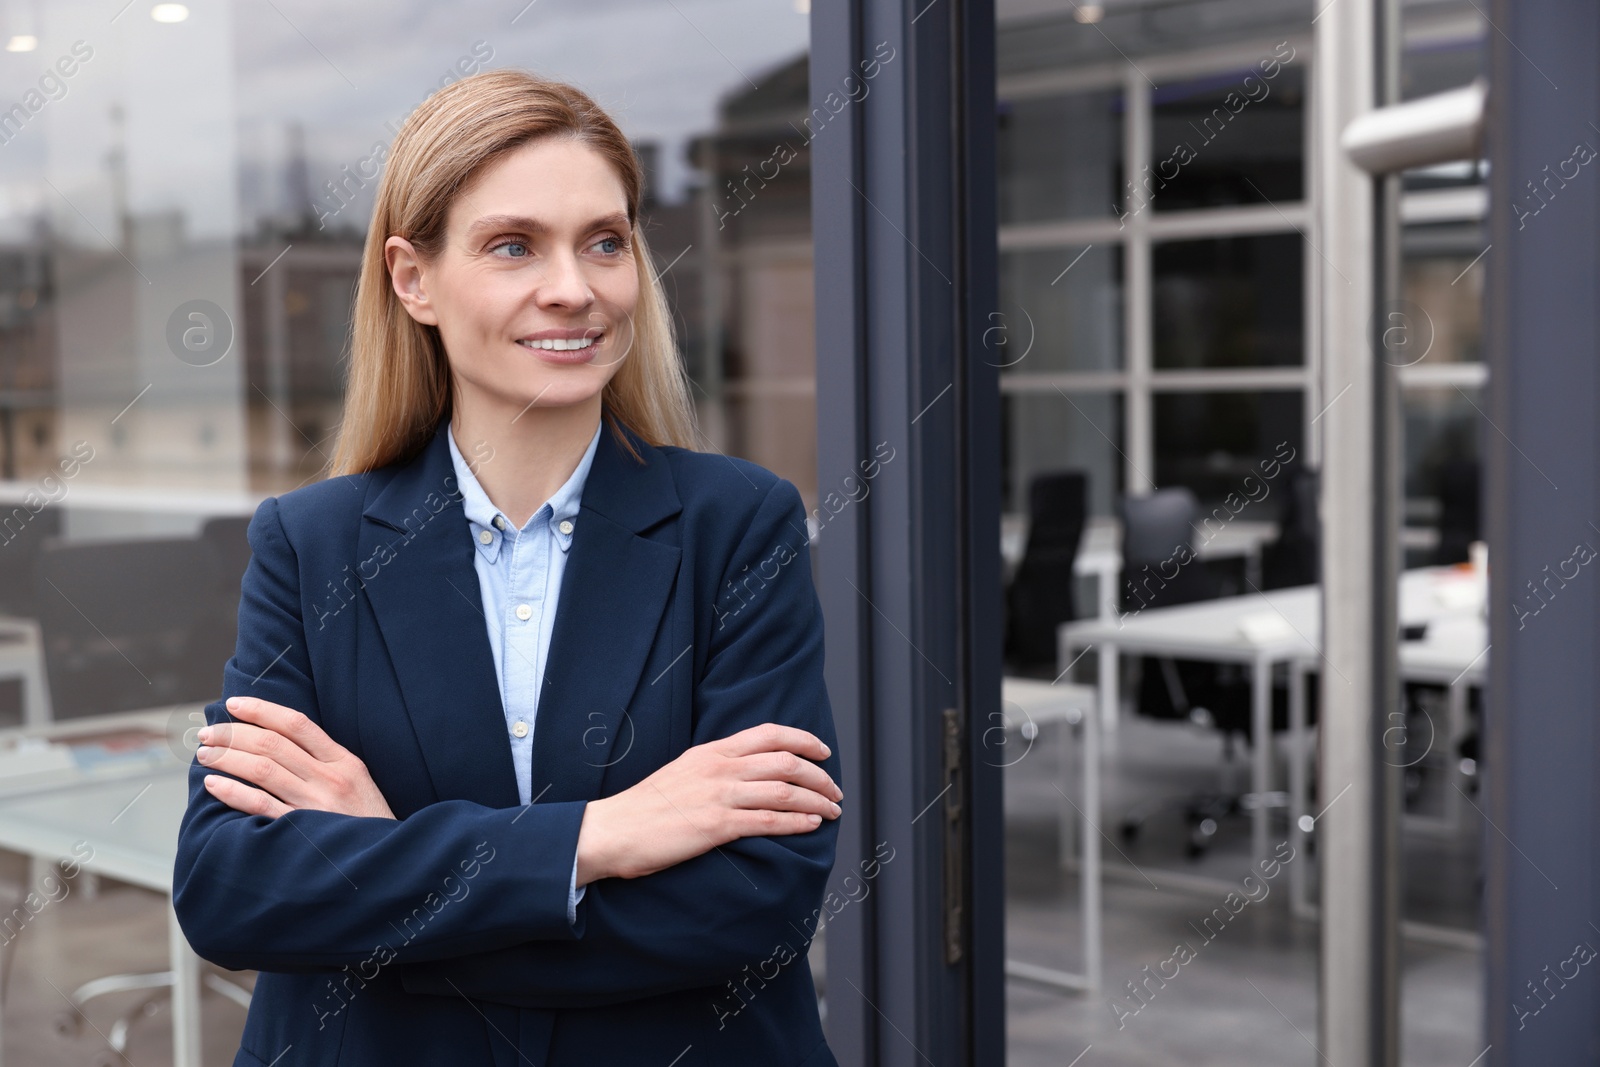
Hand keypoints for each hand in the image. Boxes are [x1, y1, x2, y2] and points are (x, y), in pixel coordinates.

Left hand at [197, 696, 396, 819]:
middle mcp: (329, 778)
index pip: (297, 724)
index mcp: (344, 761)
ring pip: (262, 769)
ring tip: (206, 754)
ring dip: (228, 758)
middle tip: (208, 733)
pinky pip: (261, 806)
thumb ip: (325, 762)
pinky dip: (233, 792)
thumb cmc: (365, 821)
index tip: (234, 704)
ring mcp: (315, 805)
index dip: (262, 710)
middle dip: (234, 734)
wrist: (385, 861)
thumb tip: (278, 742)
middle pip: (273, 744)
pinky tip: (213, 784)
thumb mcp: (357, 782)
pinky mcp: (301, 832)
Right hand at [575, 722, 841, 884]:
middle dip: (819, 775)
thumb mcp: (681, 772)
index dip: (803, 740)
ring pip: (784, 791)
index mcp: (711, 751)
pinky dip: (797, 822)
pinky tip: (811, 825)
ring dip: (816, 801)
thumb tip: (744, 773)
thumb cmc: (644, 808)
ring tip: (832, 810)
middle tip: (835, 790)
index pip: (769, 734)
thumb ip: (713, 768)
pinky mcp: (716, 826)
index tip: (823, 752)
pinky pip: (768, 820)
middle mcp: (719, 768)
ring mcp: (719, 796)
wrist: (611, 830)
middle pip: (786, 762)